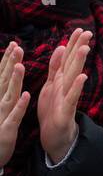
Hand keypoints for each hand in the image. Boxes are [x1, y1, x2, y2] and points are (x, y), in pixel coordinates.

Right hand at [0, 42, 31, 168]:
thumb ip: (1, 94)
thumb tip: (3, 80)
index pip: (1, 77)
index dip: (7, 61)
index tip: (14, 45)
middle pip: (4, 82)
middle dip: (10, 64)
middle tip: (17, 47)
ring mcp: (0, 116)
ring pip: (8, 96)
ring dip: (14, 81)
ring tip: (20, 66)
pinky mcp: (5, 130)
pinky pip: (14, 116)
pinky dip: (19, 106)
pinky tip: (26, 95)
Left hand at [37, 28, 90, 165]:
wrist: (54, 136)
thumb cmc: (52, 111)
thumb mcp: (51, 85)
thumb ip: (56, 67)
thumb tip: (62, 47)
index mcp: (60, 80)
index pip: (67, 58)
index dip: (73, 43)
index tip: (80, 28)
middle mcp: (66, 86)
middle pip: (73, 64)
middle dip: (79, 48)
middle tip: (87, 32)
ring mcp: (67, 97)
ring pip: (73, 77)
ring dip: (79, 63)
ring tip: (85, 48)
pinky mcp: (66, 111)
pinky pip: (71, 97)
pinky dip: (77, 87)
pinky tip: (83, 77)